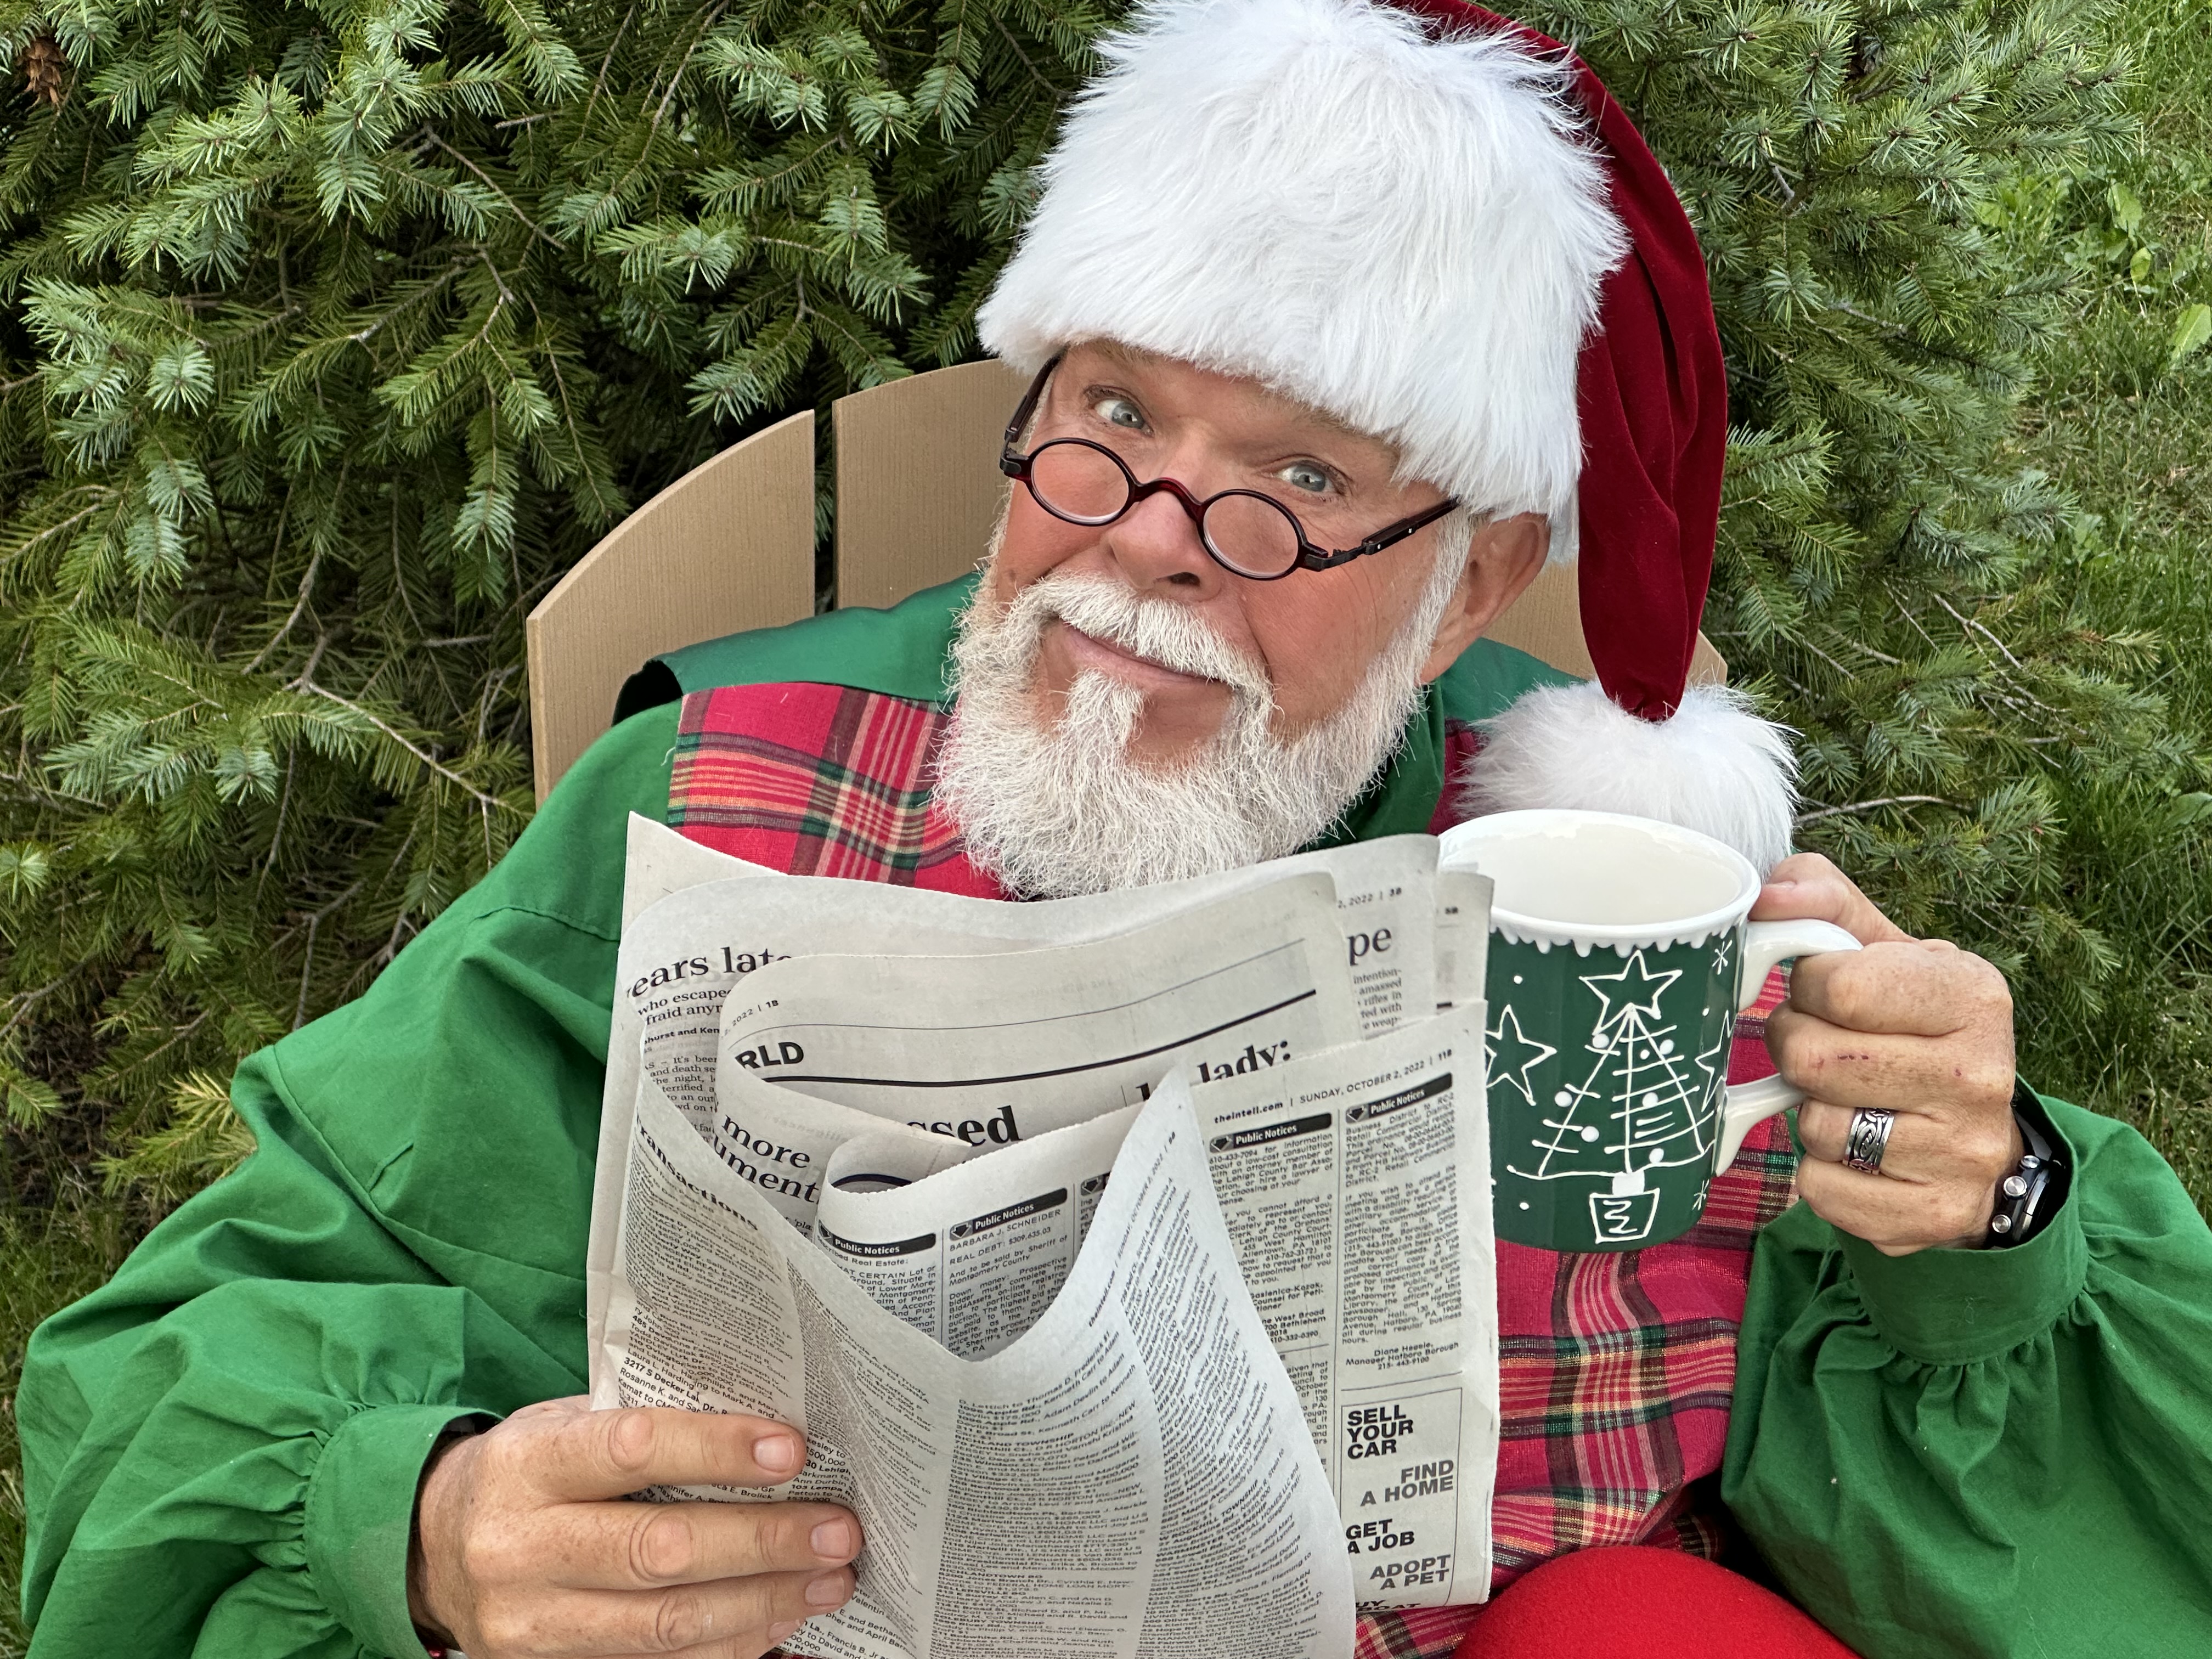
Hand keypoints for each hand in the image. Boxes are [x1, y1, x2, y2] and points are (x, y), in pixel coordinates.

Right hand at [410, 1397, 860, 1657]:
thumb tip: (768, 1436)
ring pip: (663, 1624)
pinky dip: (728, 1648)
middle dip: (762, 1542)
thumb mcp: (565, 1424)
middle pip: (659, 1551)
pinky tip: (779, 1621)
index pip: (632, 1449)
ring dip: (761, 1604)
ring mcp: (530, 1622)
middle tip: (837, 1530)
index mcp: (528, 1464)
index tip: (792, 1450)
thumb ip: (646, 1425)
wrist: (431, 1546)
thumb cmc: (530, 1470)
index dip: (717, 1450)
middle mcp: (520, 1547)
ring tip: (828, 1580)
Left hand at [1754, 854, 2020, 1254]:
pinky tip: (1856, 1155)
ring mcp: (1965, 1151)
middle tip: (1823, 1052)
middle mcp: (1981, 1072)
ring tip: (1847, 1100)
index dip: (1807, 990)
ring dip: (1808, 1114)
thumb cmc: (1910, 1027)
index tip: (1826, 997)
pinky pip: (1822, 1190)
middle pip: (1813, 1060)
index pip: (1837, 986)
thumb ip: (1822, 901)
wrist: (1976, 1139)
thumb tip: (1765, 897)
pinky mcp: (1939, 1214)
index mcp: (1972, 993)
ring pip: (1815, 1128)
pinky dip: (1820, 1173)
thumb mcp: (1883, 950)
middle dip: (1796, 1051)